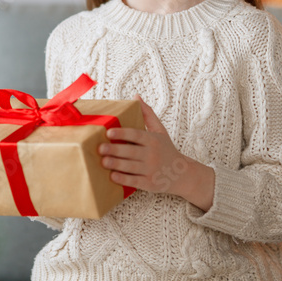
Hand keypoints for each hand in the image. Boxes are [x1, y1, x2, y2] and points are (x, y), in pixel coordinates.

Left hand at [98, 95, 214, 209]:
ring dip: (116, 164)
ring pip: (131, 167)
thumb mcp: (160, 130)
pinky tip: (112, 176)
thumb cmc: (166, 149)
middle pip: (131, 151)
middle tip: (100, 148)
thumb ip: (147, 114)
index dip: (122, 134)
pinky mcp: (149, 183)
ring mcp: (151, 170)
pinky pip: (134, 181)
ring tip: (103, 161)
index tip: (109, 132)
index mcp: (153, 140)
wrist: (182, 174)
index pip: (136, 135)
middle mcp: (152, 155)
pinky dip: (123, 179)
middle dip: (115, 150)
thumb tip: (136, 97)